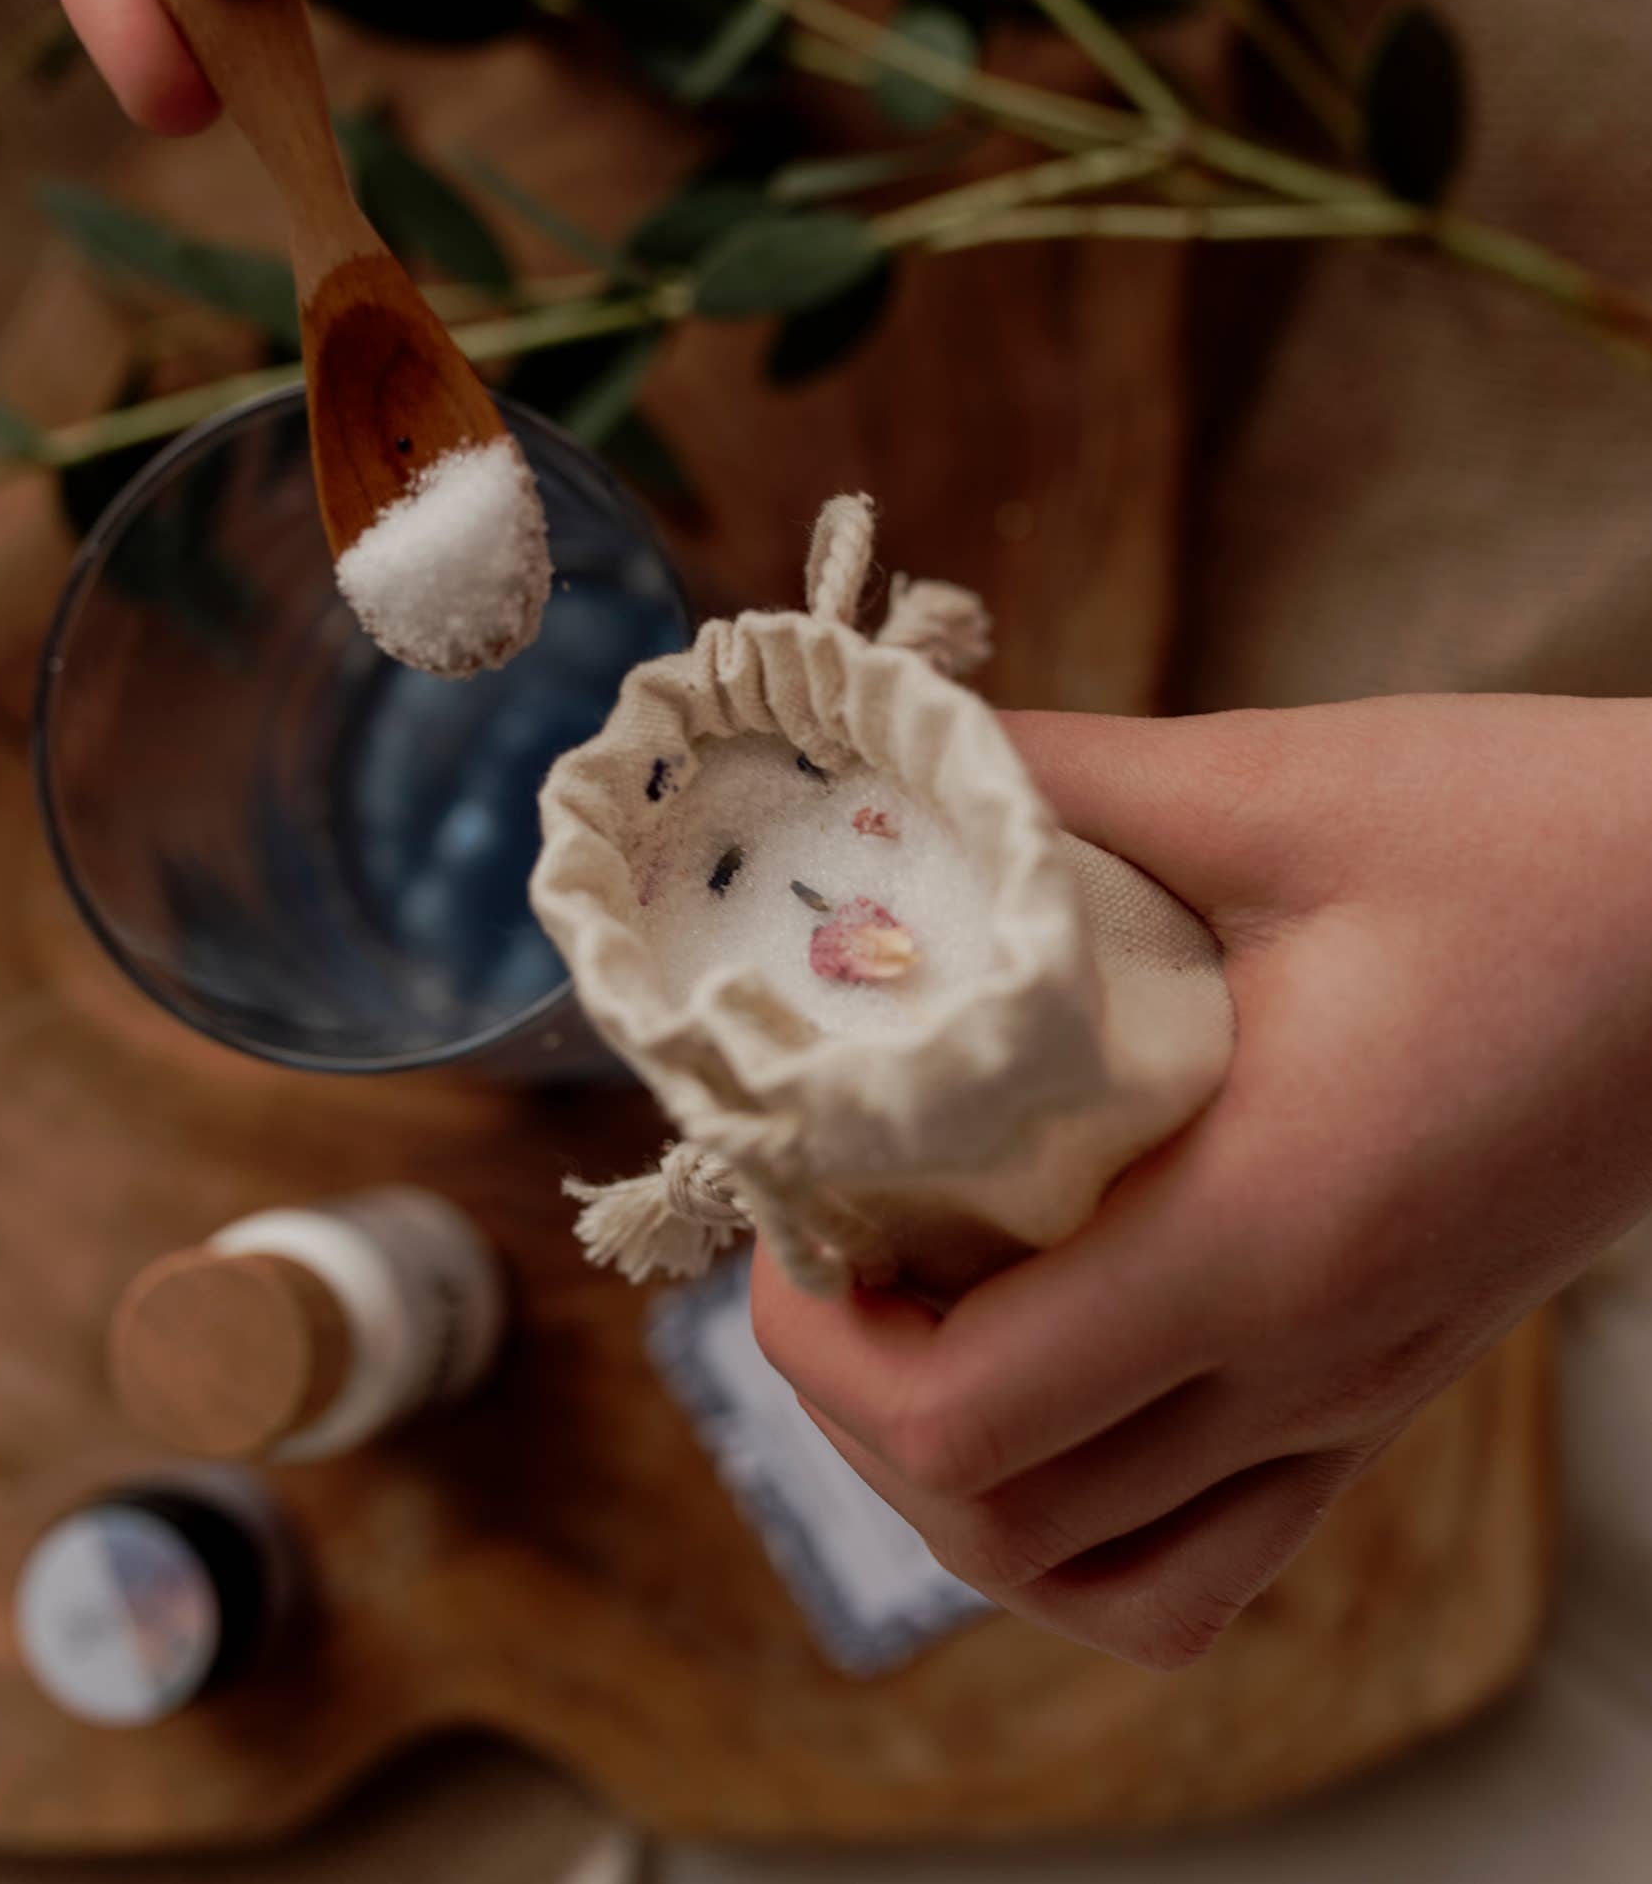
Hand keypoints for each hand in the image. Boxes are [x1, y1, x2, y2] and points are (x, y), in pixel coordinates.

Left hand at [752, 694, 1651, 1668]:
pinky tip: (1050, 1374)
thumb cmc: (1539, 840)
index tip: (790, 1212)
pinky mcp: (1393, 1386)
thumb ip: (1059, 777)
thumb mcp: (1277, 782)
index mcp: (1264, 1231)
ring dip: (962, 1483)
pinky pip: (1213, 1552)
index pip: (968, 1425)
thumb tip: (889, 748)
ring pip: (1105, 1580)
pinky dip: (1089, 1521)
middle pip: (1002, 1527)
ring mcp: (1361, 1397)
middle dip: (856, 1408)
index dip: (819, 1352)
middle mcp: (1309, 1362)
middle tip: (827, 1244)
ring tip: (918, 1319)